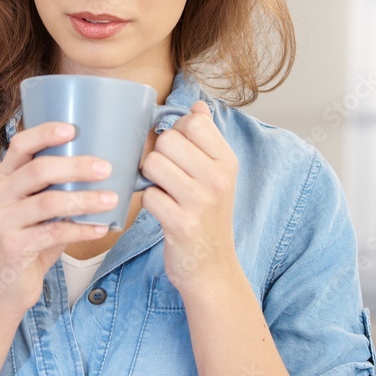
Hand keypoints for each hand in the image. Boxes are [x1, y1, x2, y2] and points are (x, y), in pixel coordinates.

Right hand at [0, 123, 115, 313]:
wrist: (6, 285)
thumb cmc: (32, 238)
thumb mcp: (40, 207)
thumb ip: (58, 186)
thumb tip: (104, 164)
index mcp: (5, 178)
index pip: (20, 145)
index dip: (44, 133)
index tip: (73, 129)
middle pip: (38, 171)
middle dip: (75, 167)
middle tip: (106, 168)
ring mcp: (1, 221)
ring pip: (48, 202)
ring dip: (85, 199)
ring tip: (112, 199)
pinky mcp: (12, 247)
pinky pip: (53, 233)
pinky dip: (81, 230)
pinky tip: (102, 228)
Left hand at [140, 101, 239, 296]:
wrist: (213, 269)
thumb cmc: (209, 218)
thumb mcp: (218, 177)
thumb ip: (207, 139)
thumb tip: (198, 105)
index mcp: (227, 162)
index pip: (193, 122)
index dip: (175, 133)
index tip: (178, 153)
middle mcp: (218, 178)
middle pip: (167, 140)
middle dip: (158, 156)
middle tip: (166, 176)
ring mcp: (201, 201)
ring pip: (153, 164)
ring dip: (150, 179)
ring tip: (163, 191)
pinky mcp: (181, 223)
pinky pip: (147, 195)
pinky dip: (149, 202)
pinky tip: (162, 212)